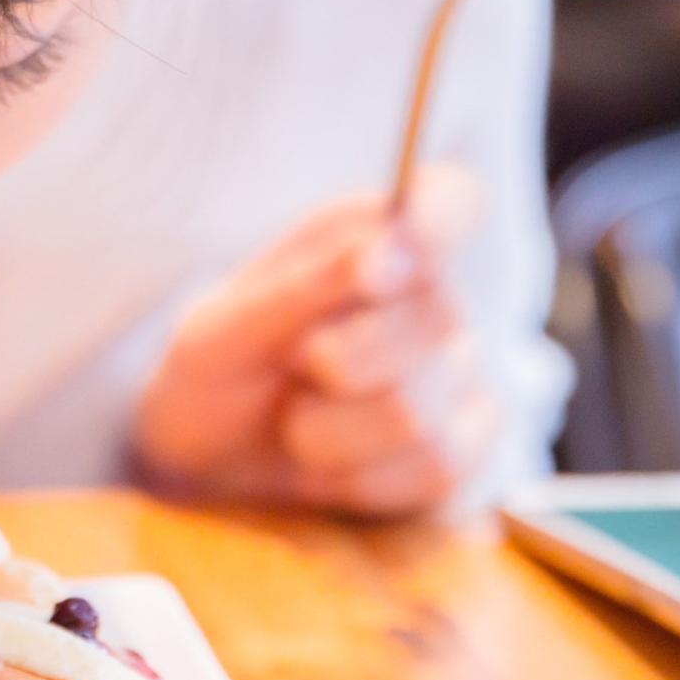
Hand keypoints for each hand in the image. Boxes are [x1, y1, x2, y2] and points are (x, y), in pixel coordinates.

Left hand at [131, 165, 494, 518]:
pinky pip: (432, 469)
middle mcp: (433, 295)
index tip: (379, 266)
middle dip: (338, 363)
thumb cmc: (220, 368)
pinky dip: (358, 480)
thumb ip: (305, 285)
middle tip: (294, 365)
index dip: (438, 222)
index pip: (454, 199)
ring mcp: (460, 371)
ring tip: (295, 423)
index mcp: (377, 235)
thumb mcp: (226, 326)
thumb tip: (386, 252)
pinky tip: (329, 464)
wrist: (212, 455)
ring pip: (418, 411)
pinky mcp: (466, 445)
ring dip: (328, 434)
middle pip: (435, 321)